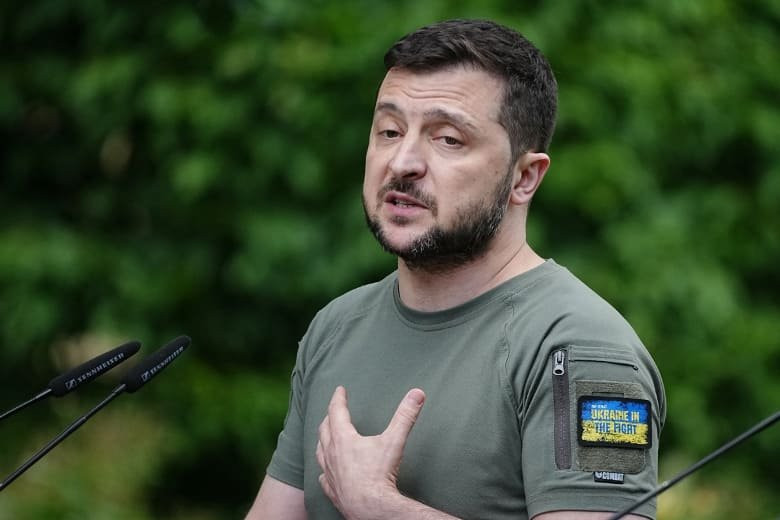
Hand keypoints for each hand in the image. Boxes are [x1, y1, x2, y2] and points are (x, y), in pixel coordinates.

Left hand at [316, 385, 425, 519]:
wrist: (370, 508)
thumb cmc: (379, 475)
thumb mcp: (394, 440)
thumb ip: (405, 416)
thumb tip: (417, 394)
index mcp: (343, 438)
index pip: (337, 411)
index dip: (338, 398)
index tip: (340, 390)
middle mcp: (332, 453)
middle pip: (325, 429)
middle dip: (329, 417)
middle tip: (334, 410)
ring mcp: (330, 473)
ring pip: (320, 452)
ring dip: (323, 441)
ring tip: (326, 436)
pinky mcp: (332, 490)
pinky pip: (323, 477)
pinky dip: (324, 470)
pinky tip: (325, 471)